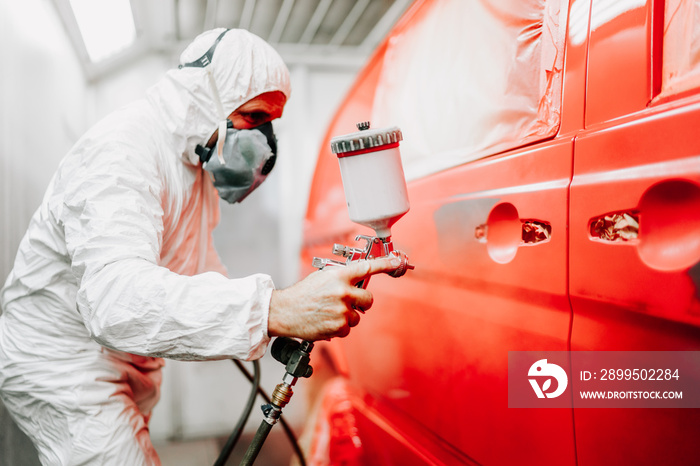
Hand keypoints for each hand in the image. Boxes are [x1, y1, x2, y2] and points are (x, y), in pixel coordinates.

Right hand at [267, 257, 400, 340]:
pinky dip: (340, 328)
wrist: (284, 311)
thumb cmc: (302, 294)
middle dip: (362, 303)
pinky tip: (326, 322)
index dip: (384, 264)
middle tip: (350, 303)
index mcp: (339, 276)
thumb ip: (340, 277)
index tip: (396, 261)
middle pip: (368, 299)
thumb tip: (355, 279)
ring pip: (357, 316)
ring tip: (329, 313)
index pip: (367, 268)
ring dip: (347, 316)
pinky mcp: (338, 327)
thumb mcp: (321, 277)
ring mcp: (342, 310)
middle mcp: (343, 292)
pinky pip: (348, 328)